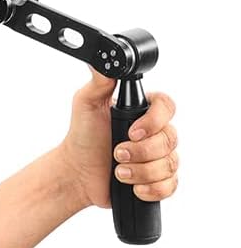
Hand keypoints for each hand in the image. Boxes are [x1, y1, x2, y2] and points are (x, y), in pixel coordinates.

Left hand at [58, 70, 178, 211]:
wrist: (77, 172)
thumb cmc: (82, 137)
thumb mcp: (86, 103)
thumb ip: (99, 81)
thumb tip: (103, 59)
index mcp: (142, 111)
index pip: (167, 107)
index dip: (154, 121)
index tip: (132, 131)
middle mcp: (155, 132)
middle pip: (170, 139)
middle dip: (141, 151)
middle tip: (117, 153)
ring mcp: (158, 157)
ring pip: (170, 164)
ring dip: (141, 171)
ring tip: (119, 171)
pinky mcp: (158, 180)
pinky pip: (171, 185)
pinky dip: (151, 188)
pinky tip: (133, 187)